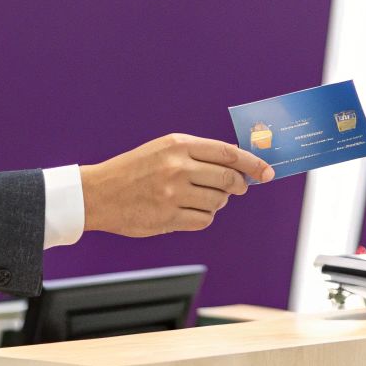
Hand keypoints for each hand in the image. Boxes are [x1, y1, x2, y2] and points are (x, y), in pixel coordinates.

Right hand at [80, 133, 274, 236]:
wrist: (98, 193)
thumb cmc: (134, 169)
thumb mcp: (164, 150)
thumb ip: (198, 153)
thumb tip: (237, 161)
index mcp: (178, 145)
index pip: (228, 153)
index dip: (252, 163)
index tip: (267, 171)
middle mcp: (177, 167)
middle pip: (228, 179)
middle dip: (238, 186)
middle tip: (238, 188)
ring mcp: (173, 194)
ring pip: (218, 202)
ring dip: (216, 202)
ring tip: (198, 198)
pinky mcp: (168, 218)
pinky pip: (204, 220)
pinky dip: (203, 217)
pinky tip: (188, 211)